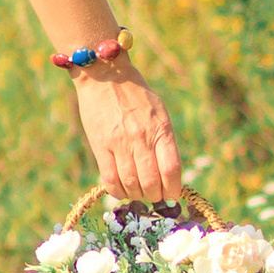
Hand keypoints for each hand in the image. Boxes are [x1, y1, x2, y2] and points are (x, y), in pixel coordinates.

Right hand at [72, 61, 182, 203]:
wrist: (105, 76)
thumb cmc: (136, 96)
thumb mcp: (159, 112)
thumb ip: (164, 140)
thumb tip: (169, 174)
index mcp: (161, 129)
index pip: (171, 170)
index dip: (173, 190)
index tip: (171, 196)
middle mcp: (142, 138)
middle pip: (151, 182)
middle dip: (155, 196)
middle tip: (153, 196)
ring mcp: (120, 143)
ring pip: (130, 184)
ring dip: (136, 195)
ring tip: (137, 192)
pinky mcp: (100, 145)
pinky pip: (109, 178)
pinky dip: (117, 190)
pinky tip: (121, 190)